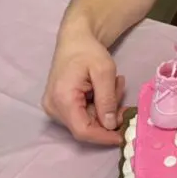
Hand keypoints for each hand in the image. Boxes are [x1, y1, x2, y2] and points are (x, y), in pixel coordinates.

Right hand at [42, 25, 125, 144]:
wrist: (74, 40)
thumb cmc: (88, 51)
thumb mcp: (104, 71)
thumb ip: (107, 99)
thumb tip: (110, 125)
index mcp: (62, 98)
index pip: (82, 130)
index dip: (104, 137)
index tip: (123, 135)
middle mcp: (53, 108)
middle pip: (86, 126)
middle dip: (109, 116)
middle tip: (121, 93)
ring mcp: (55, 108)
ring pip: (87, 121)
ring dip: (106, 107)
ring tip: (115, 83)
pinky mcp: (60, 106)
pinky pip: (83, 114)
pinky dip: (99, 105)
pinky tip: (105, 88)